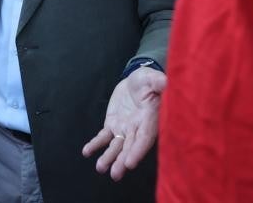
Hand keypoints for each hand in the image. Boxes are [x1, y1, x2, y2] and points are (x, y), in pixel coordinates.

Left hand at [81, 66, 165, 180]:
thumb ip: (158, 82)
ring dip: (109, 157)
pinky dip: (95, 144)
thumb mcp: (153, 78)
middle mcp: (137, 129)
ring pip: (117, 146)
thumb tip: (165, 83)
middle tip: (115, 174)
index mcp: (150, 119)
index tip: (130, 163)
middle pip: (130, 147)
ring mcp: (124, 129)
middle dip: (122, 161)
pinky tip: (86, 152)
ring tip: (100, 168)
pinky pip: (103, 137)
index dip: (138, 150)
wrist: (135, 81)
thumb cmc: (148, 81)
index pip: (145, 138)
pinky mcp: (112, 125)